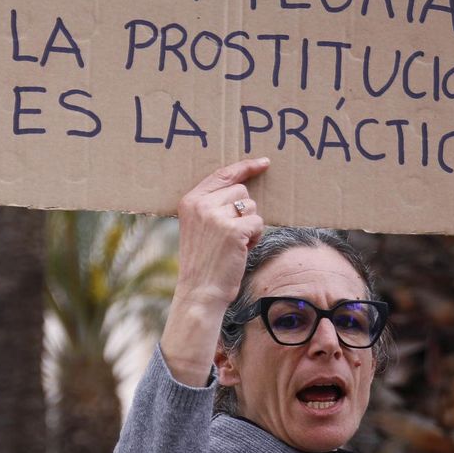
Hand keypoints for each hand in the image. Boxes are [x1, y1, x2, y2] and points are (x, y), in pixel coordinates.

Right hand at [160, 158, 268, 383]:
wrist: (200, 290)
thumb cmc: (205, 261)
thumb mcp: (200, 227)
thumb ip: (213, 205)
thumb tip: (244, 186)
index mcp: (190, 201)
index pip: (222, 175)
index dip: (245, 167)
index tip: (263, 162)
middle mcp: (201, 205)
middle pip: (241, 191)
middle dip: (244, 212)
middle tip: (231, 234)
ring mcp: (216, 216)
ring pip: (252, 207)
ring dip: (250, 225)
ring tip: (234, 244)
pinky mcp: (233, 230)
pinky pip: (258, 223)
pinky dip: (255, 237)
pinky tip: (242, 249)